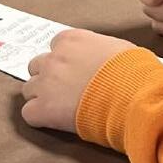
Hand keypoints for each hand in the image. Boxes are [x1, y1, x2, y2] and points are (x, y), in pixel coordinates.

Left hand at [21, 29, 135, 132]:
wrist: (132, 95)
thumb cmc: (134, 73)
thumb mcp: (122, 49)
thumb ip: (103, 50)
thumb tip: (107, 57)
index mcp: (72, 40)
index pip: (57, 45)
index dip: (66, 59)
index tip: (76, 69)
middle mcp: (55, 58)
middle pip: (37, 65)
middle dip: (49, 76)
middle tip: (66, 89)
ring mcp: (46, 83)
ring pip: (29, 88)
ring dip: (41, 96)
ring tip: (61, 107)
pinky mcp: (42, 108)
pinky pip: (29, 112)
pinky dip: (39, 117)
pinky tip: (55, 121)